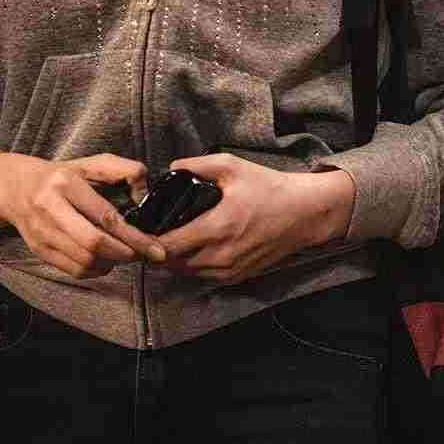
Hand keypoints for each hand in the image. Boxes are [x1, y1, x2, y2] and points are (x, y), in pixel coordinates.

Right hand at [0, 150, 168, 278]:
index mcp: (66, 183)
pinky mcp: (39, 250)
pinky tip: (104, 259)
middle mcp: (50, 208)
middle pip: (93, 243)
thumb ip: (123, 170)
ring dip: (111, 263)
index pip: (105, 217)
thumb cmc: (61, 175)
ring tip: (123, 253)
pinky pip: (73, 270)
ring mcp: (42, 232)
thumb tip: (145, 194)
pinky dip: (95, 270)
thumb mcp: (91, 163)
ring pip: (84, 261)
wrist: (13, 187)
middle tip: (142, 254)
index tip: (155, 248)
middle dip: (124, 254)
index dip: (134, 236)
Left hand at [156, 153, 352, 284]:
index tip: (139, 228)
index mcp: (216, 229)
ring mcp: (229, 272)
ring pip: (185, 273)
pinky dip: (191, 265)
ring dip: (172, 259)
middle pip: (170, 264)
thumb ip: (197, 165)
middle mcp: (220, 257)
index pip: (166, 247)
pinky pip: (202, 276)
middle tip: (149, 231)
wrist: (304, 214)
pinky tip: (191, 247)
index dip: (147, 240)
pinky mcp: (236, 278)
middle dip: (155, 250)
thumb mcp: (233, 166)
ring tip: (167, 238)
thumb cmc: (268, 188)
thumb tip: (170, 168)